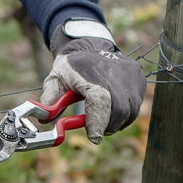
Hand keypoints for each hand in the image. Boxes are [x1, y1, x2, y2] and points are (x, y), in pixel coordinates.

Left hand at [40, 23, 145, 144]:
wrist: (90, 44)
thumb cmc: (71, 66)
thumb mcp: (55, 79)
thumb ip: (50, 100)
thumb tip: (44, 119)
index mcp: (90, 73)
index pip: (100, 100)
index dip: (98, 121)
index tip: (94, 138)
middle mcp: (114, 73)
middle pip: (119, 110)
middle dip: (107, 125)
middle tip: (96, 130)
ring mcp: (129, 75)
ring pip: (130, 111)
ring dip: (116, 121)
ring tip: (103, 115)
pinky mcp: (138, 78)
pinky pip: (136, 104)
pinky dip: (125, 112)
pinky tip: (113, 105)